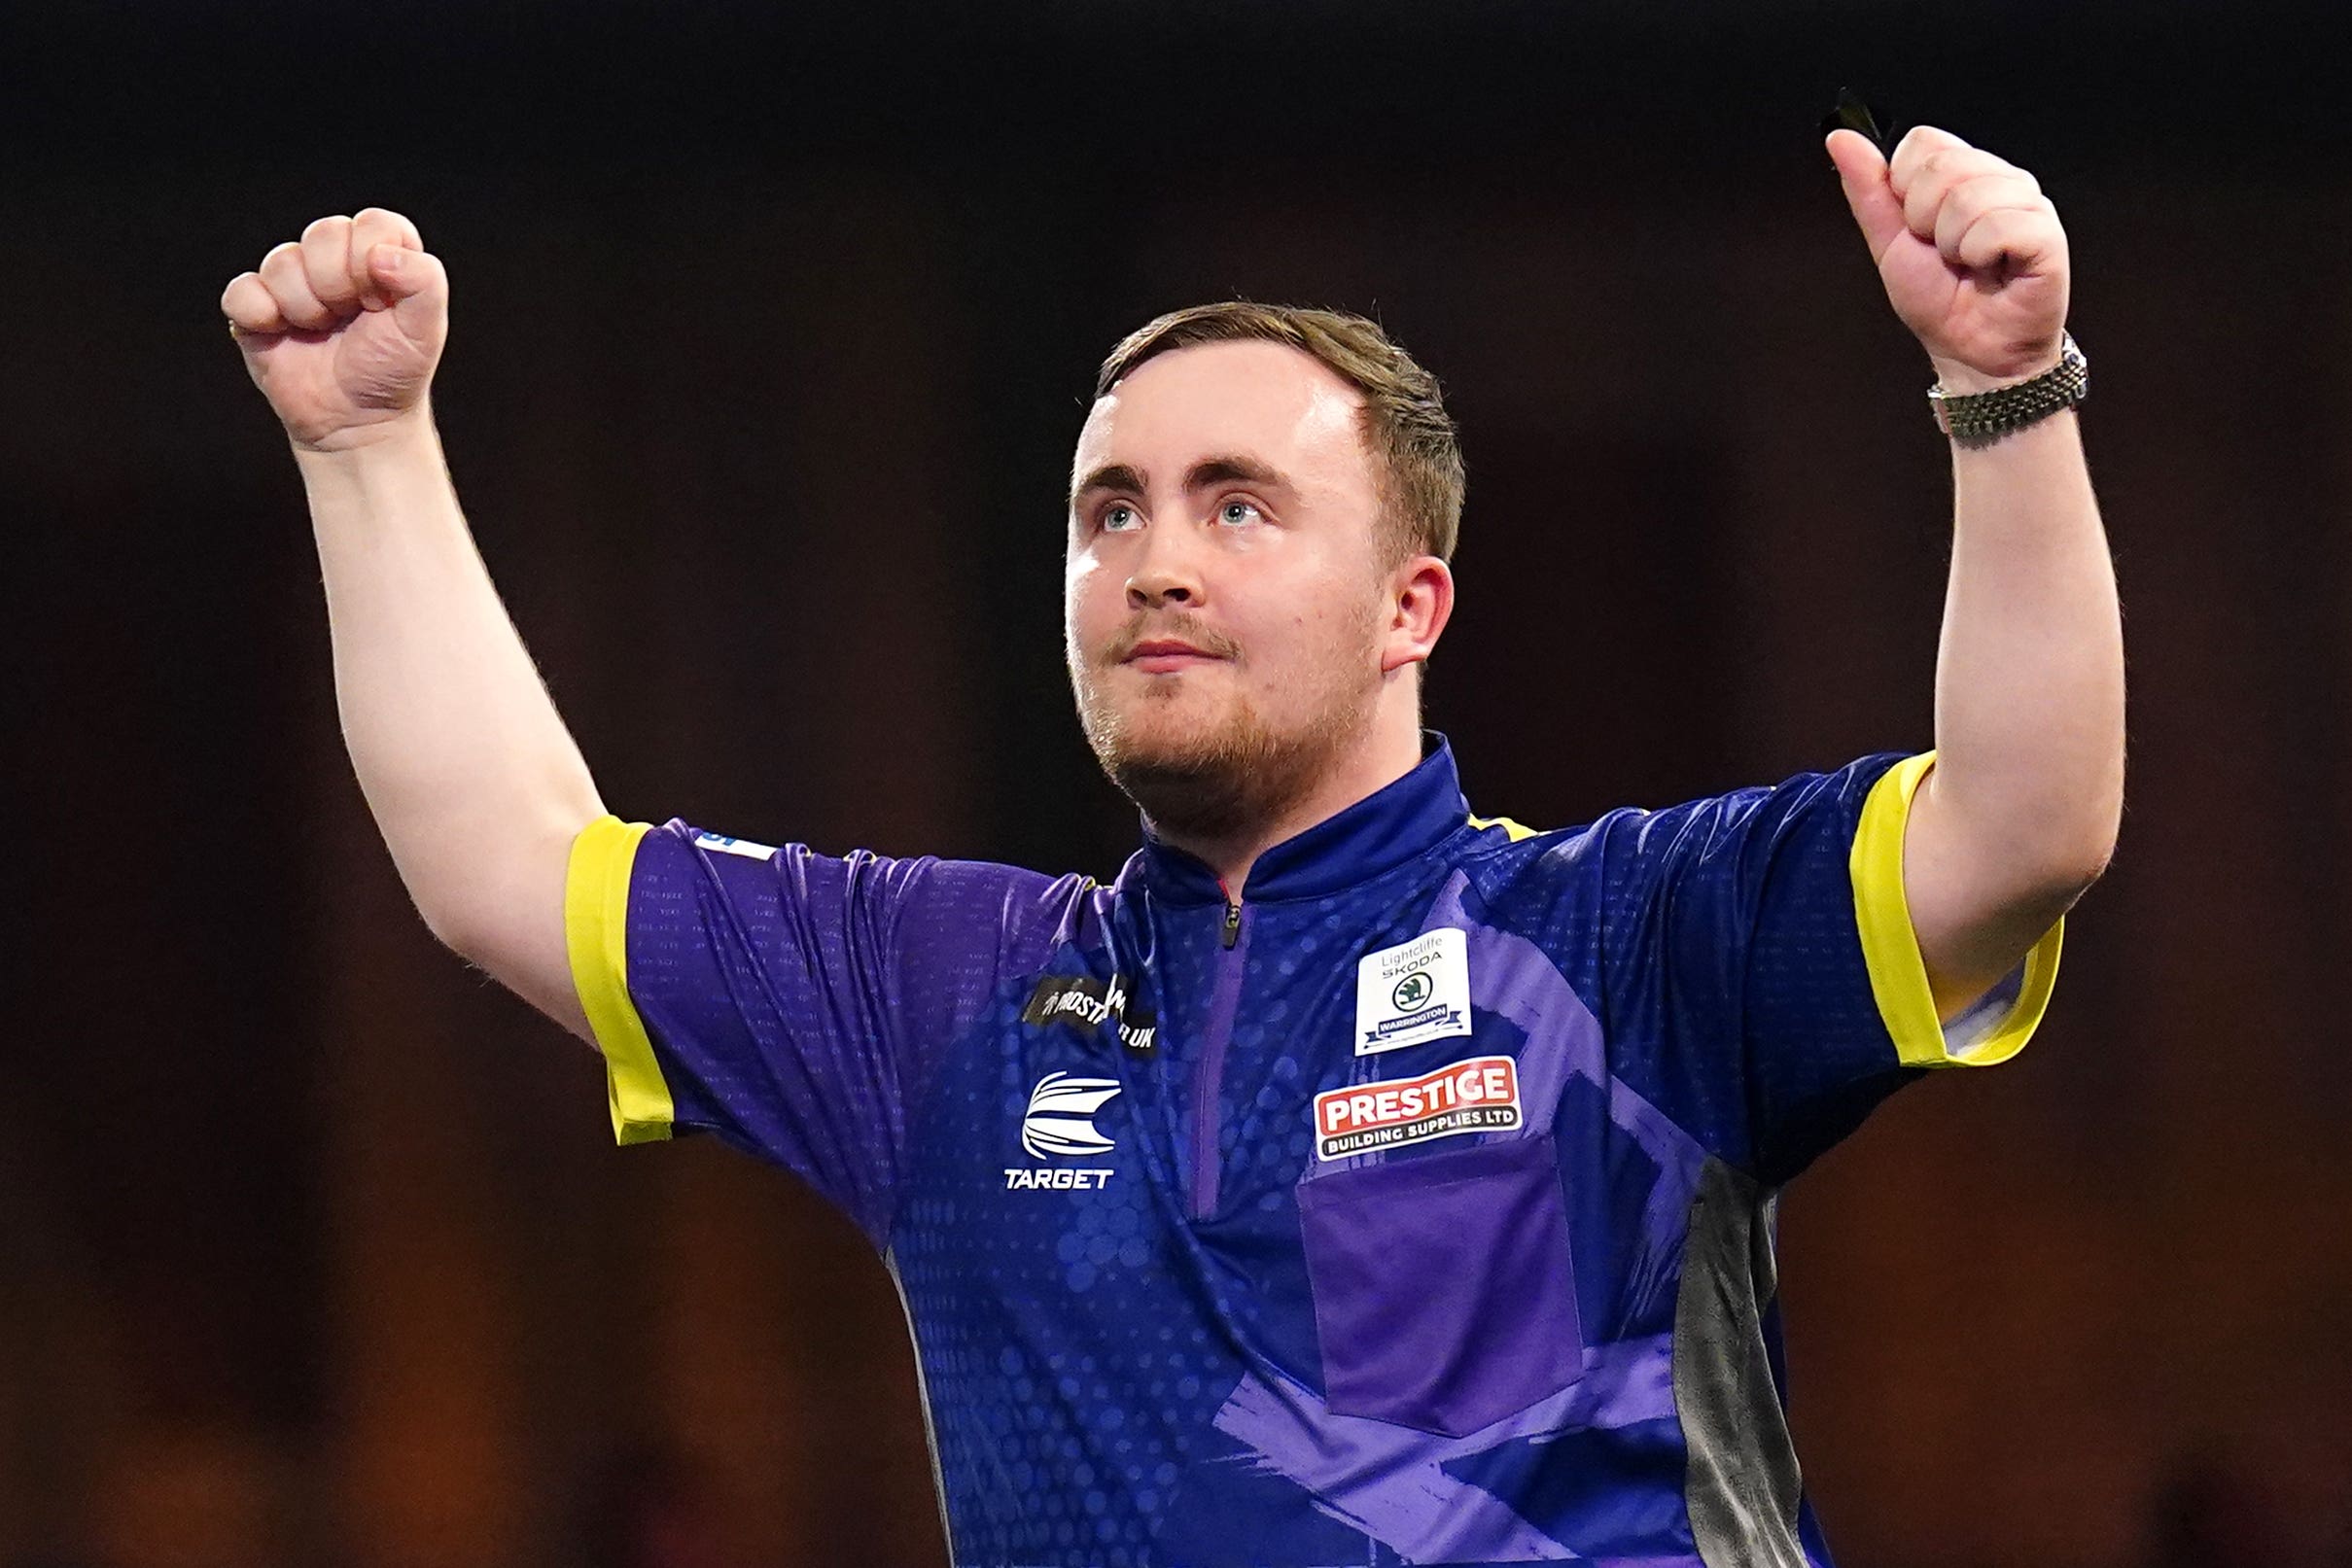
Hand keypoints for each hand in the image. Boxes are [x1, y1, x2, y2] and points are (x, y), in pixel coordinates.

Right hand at [221, 209, 448, 451]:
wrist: (357, 421)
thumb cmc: (393, 371)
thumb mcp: (426, 329)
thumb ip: (424, 281)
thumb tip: (382, 254)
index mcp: (379, 255)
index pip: (374, 224)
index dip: (373, 261)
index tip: (380, 302)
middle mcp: (334, 260)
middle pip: (324, 233)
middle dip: (339, 285)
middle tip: (350, 319)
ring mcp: (292, 282)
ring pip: (282, 261)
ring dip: (306, 307)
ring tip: (321, 332)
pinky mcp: (255, 307)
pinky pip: (242, 291)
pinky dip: (260, 315)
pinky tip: (283, 335)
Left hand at [1828, 126, 2068, 393]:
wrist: (1969, 349)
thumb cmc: (1940, 299)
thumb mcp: (1890, 241)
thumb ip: (1868, 189)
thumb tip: (1841, 138)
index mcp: (1964, 174)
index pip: (1923, 143)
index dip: (1906, 190)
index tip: (1917, 228)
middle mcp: (2000, 179)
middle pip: (1942, 167)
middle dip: (1925, 222)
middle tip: (1945, 252)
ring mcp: (2028, 203)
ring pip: (1968, 198)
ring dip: (1953, 245)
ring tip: (1969, 264)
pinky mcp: (2047, 233)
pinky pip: (1998, 227)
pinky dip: (1982, 256)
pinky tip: (1993, 268)